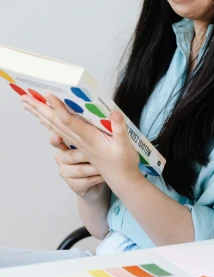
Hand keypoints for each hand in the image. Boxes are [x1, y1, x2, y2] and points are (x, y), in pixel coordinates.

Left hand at [22, 94, 141, 194]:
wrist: (122, 181)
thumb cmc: (124, 162)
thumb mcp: (125, 145)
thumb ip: (119, 128)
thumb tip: (113, 112)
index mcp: (89, 139)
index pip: (70, 122)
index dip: (59, 108)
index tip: (48, 95)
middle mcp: (80, 141)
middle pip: (55, 123)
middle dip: (40, 110)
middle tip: (25, 98)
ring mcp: (78, 144)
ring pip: (55, 127)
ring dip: (41, 115)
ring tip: (28, 104)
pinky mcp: (80, 145)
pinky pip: (60, 132)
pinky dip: (50, 123)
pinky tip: (43, 119)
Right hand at [51, 133, 106, 201]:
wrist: (96, 182)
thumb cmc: (94, 159)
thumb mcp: (91, 144)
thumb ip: (89, 134)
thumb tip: (101, 119)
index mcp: (63, 146)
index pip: (55, 141)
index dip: (56, 139)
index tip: (58, 137)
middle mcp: (61, 159)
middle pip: (72, 156)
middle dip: (88, 154)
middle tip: (102, 151)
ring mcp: (65, 173)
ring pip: (81, 169)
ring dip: (96, 167)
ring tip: (108, 163)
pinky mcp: (73, 185)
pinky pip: (87, 180)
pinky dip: (98, 177)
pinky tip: (105, 174)